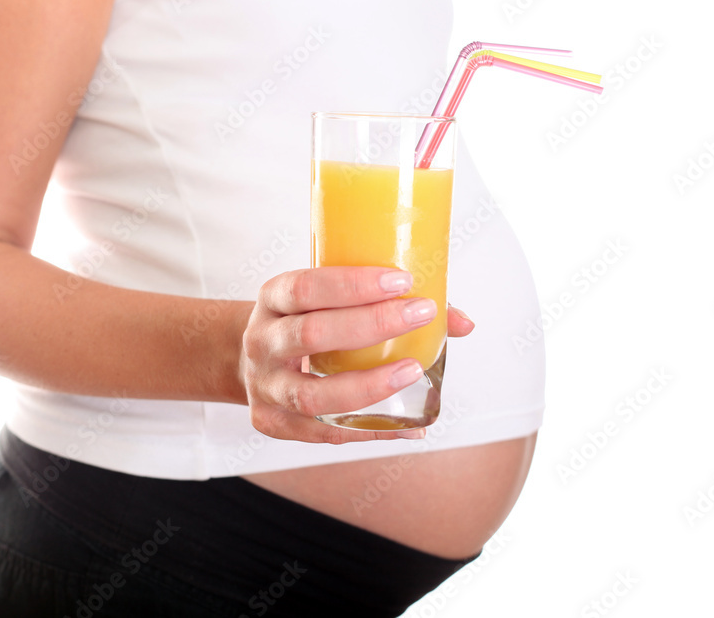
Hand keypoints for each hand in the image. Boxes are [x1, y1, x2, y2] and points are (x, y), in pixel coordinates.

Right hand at [239, 267, 472, 443]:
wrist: (252, 361)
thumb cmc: (304, 322)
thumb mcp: (327, 301)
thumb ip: (387, 303)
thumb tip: (461, 322)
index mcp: (273, 300)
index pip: (306, 287)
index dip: (353, 285)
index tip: (402, 281)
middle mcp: (262, 341)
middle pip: (311, 334)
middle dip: (371, 325)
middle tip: (420, 315)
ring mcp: (265, 387)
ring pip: (313, 395)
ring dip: (368, 385)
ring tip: (412, 372)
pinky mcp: (273, 423)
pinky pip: (324, 433)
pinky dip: (369, 431)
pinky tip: (406, 426)